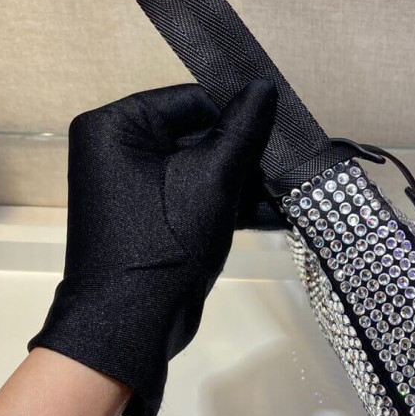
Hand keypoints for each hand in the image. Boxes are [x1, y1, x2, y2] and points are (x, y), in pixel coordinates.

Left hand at [29, 81, 278, 415]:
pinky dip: (232, 203)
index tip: (284, 123)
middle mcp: (120, 149)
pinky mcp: (155, 217)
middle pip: (200, 134)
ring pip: (205, 168)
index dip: (239, 111)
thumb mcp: (212, 179)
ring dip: (248, 181)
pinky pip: (198, 195)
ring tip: (296, 187)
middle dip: (248, 153)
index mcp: (118, 126)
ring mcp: (137, 186)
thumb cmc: (164, 242)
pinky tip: (280, 211)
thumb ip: (242, 130)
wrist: (131, 329)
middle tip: (295, 159)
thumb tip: (264, 86)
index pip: (191, 100)